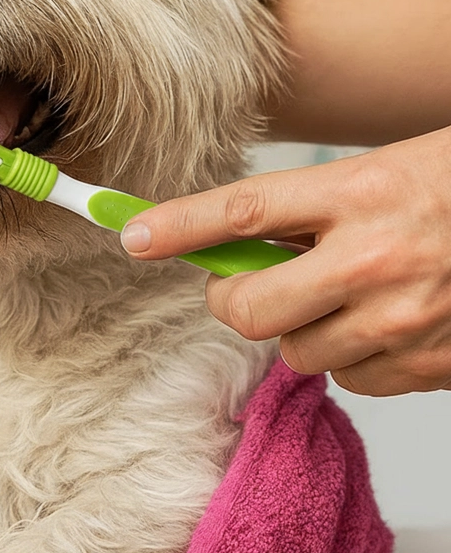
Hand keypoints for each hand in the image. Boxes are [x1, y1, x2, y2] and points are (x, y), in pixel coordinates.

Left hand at [121, 127, 450, 395]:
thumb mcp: (378, 174)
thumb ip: (305, 212)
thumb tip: (233, 245)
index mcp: (360, 191)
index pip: (241, 211)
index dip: (177, 225)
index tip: (132, 234)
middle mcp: (377, 257)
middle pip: (248, 310)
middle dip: (234, 304)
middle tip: (249, 286)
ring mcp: (405, 318)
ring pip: (297, 353)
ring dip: (304, 328)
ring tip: (346, 293)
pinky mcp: (432, 364)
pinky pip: (352, 379)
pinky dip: (353, 356)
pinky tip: (384, 321)